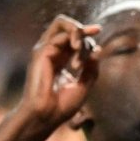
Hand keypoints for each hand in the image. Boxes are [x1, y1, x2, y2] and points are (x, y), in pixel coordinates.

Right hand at [19, 16, 97, 130]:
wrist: (47, 116)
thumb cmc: (62, 106)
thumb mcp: (84, 85)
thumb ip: (91, 68)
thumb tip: (98, 51)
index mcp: (59, 59)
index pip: (73, 38)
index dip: (86, 34)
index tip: (98, 30)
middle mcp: (51, 51)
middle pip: (65, 25)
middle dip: (82, 28)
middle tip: (95, 32)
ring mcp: (44, 50)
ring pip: (62, 24)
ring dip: (79, 35)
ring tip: (82, 54)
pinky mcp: (41, 52)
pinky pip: (60, 36)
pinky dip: (74, 42)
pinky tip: (77, 63)